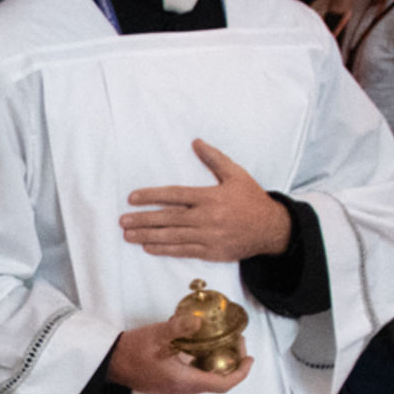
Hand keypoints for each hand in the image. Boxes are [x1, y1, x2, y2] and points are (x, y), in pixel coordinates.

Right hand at [104, 317, 243, 393]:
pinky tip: (198, 346)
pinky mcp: (168, 384)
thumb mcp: (158, 335)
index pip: (223, 384)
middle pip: (217, 381)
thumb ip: (180, 327)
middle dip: (231, 363)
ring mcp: (175, 389)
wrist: (108, 363)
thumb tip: (199, 320)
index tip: (249, 357)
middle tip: (235, 342)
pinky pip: (194, 376)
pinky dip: (203, 363)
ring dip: (217, 362)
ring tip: (221, 341)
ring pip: (205, 378)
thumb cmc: (132, 351)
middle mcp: (183, 390)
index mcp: (185, 382)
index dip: (240, 372)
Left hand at [122, 141, 293, 262]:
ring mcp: (209, 236)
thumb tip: (196, 142)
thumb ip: (214, 158)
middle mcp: (207, 217)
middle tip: (122, 220)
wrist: (271, 229)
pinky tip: (148, 247)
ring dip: (148, 236)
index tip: (133, 198)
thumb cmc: (251, 199)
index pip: (175, 195)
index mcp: (210, 197)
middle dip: (143, 219)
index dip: (152, 196)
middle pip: (169, 218)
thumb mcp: (236, 174)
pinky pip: (183, 251)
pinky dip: (164, 249)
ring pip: (172, 236)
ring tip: (128, 235)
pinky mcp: (211, 251)